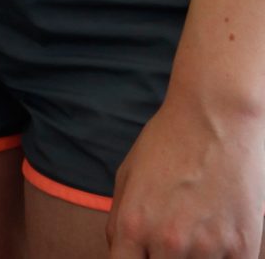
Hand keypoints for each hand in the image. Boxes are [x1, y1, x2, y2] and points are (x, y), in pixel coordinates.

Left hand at [108, 91, 264, 257]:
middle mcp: (168, 243)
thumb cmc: (167, 144)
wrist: (216, 119)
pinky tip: (219, 239)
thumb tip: (120, 253)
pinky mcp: (244, 247)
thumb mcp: (127, 178)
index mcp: (133, 226)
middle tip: (169, 243)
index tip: (141, 256)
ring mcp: (209, 248)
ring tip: (196, 233)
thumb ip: (120, 222)